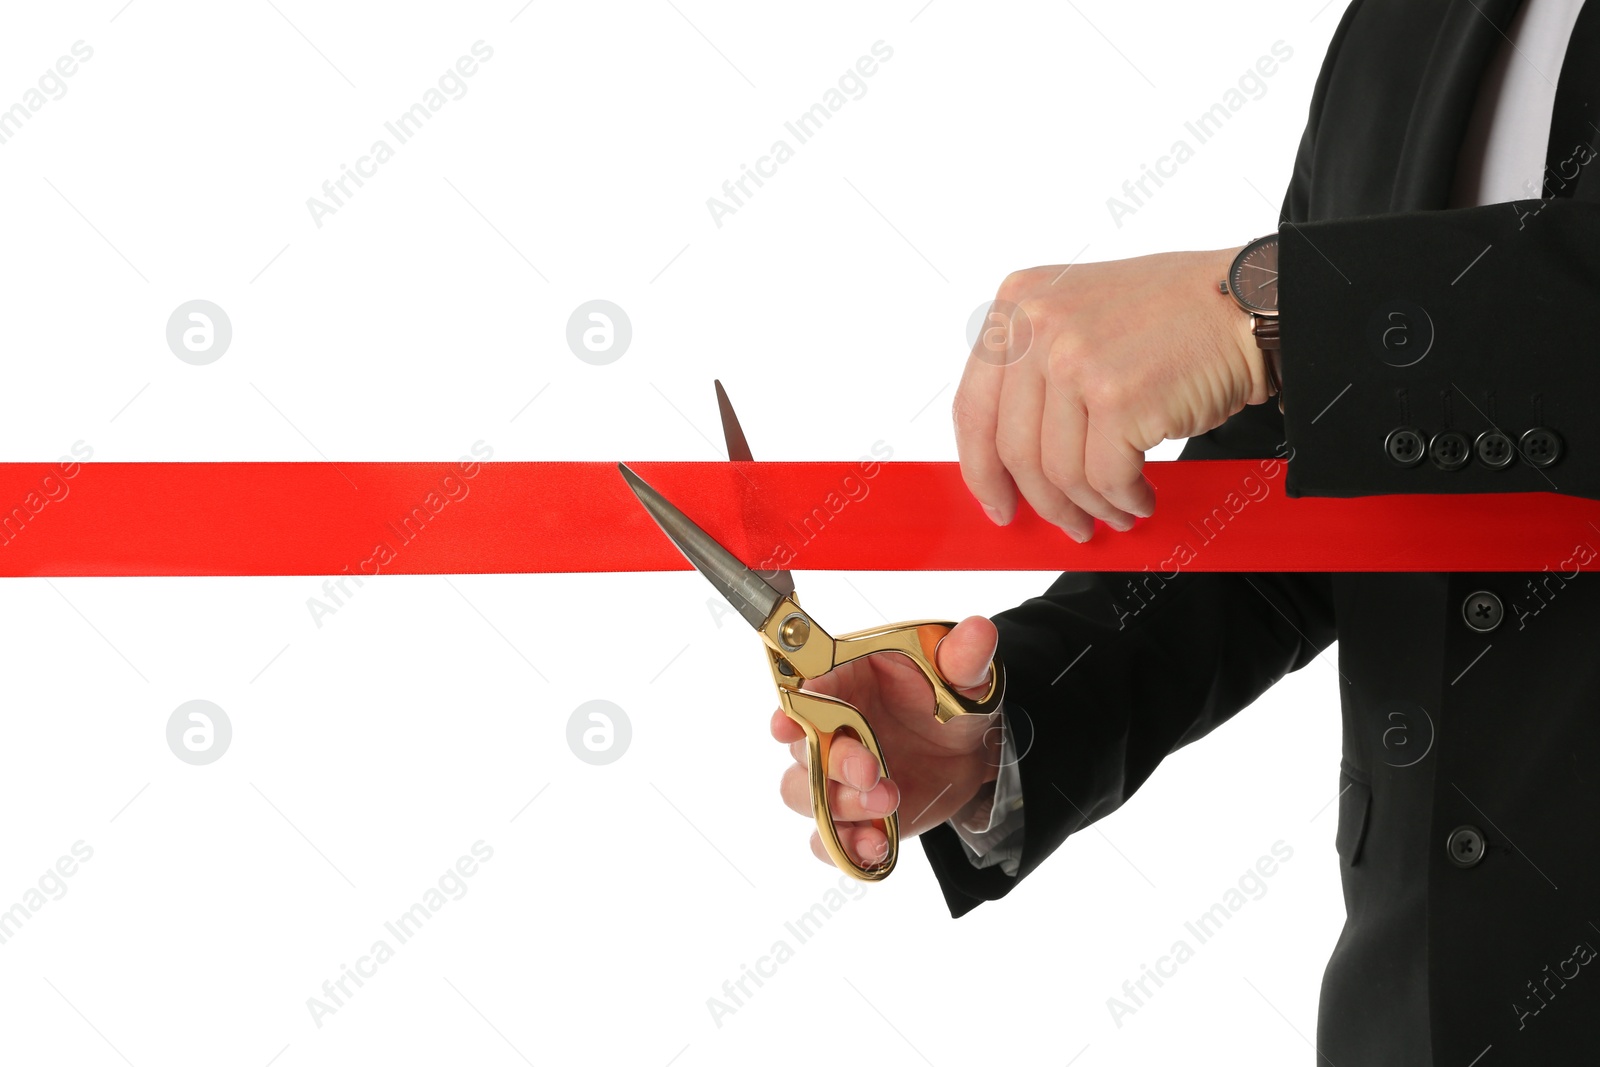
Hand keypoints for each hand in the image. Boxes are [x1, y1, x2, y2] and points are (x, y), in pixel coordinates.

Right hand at [769, 615, 1001, 868]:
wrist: (972, 750)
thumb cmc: (953, 699)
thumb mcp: (965, 676)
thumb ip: (966, 657)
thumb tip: (979, 631)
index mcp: (846, 680)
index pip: (806, 689)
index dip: (791, 708)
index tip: (788, 723)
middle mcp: (830, 727)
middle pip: (801, 747)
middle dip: (831, 763)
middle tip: (872, 771)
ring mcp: (835, 776)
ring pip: (804, 795)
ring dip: (837, 806)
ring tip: (886, 805)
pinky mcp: (850, 815)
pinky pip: (828, 839)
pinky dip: (844, 848)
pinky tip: (876, 848)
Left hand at [954, 247, 1267, 541]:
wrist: (1248, 302)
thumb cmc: (1177, 313)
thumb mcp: (1082, 315)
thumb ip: (1037, 371)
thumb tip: (1010, 460)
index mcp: (1018, 303)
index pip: (973, 407)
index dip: (980, 468)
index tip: (996, 502)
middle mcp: (1038, 325)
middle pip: (1012, 449)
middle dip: (1040, 502)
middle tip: (1067, 525)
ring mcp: (1075, 360)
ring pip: (1058, 472)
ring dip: (1090, 506)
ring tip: (1116, 511)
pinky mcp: (1117, 397)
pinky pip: (1105, 478)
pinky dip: (1124, 500)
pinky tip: (1142, 498)